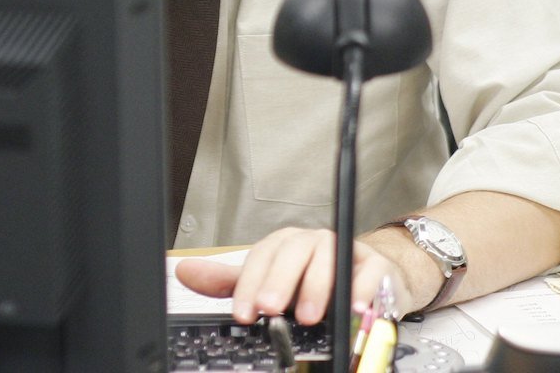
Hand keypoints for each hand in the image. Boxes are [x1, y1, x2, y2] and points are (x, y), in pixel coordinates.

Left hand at [174, 227, 409, 324]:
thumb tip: (184, 272)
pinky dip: (361, 291)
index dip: (248, 285)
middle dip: (279, 283)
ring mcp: (344, 249)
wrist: (367, 279)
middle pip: (292, 253)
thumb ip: (232, 282)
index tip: (242, 313)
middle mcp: (311, 242)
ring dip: (317, 288)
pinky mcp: (375, 264)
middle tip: (270, 310)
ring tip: (308, 317)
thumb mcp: (269, 283)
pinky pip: (368, 272)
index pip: (261, 257)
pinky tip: (354, 309)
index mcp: (283, 245)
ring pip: (328, 258)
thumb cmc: (313, 282)